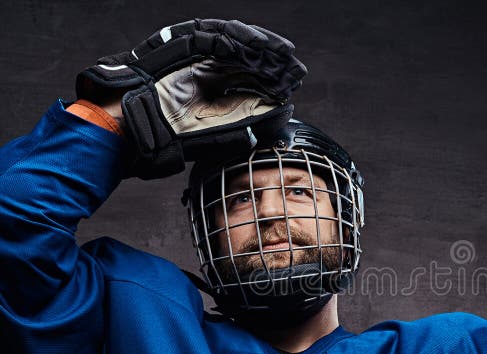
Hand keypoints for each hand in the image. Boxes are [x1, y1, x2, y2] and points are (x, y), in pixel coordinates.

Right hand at [76, 19, 306, 178]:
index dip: (273, 79)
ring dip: (262, 46)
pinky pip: (218, 34)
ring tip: (284, 52)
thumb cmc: (173, 133)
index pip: (251, 78)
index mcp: (216, 88)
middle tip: (296, 67)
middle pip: (248, 59)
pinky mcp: (187, 44)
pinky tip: (259, 43)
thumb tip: (282, 108)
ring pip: (237, 43)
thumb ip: (249, 117)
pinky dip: (239, 37)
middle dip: (273, 62)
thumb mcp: (221, 127)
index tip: (294, 83)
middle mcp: (209, 68)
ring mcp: (198, 55)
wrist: (139, 126)